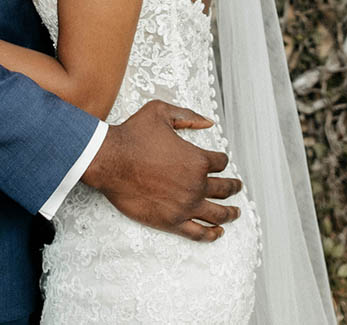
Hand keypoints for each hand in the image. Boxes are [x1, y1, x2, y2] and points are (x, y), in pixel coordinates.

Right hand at [82, 99, 241, 241]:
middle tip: (237, 187)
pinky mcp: (172, 222)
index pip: (220, 162)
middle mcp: (196, 185)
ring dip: (230, 213)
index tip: (221, 161)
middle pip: (224, 189)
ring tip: (235, 212)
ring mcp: (185, 206)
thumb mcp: (160, 112)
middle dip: (233, 187)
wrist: (110, 160)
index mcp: (197, 159)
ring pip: (217, 214)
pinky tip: (218, 232)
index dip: (222, 160)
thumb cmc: (133, 134)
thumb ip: (187, 116)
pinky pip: (198, 233)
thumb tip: (209, 123)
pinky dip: (211, 234)